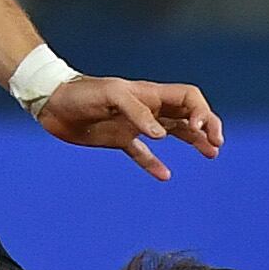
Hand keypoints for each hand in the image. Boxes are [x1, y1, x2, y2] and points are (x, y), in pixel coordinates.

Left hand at [33, 76, 222, 181]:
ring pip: (173, 133)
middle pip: (188, 115)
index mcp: (150, 94)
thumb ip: (138, 112)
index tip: (199, 130)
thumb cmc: (82, 93)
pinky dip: (154, 164)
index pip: (189, 98)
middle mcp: (147, 109)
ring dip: (193, 142)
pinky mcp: (119, 140)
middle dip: (207, 127)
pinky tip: (165, 176)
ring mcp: (135, 125)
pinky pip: (142, 154)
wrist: (52, 102)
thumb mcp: (111, 95)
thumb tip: (163, 134)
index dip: (201, 112)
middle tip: (216, 145)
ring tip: (210, 154)